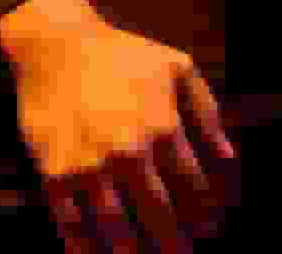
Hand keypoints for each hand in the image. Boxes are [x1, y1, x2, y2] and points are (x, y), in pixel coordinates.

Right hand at [0, 0, 232, 253]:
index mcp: (162, 128)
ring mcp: (88, 168)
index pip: (191, 184)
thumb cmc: (124, 56)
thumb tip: (228, 157)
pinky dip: (83, 247)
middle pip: (157, 212)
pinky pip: (70, 224)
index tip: (210, 230)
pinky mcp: (53, 176)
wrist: (59, 49)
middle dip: (173, 241)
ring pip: (115, 226)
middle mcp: (127, 154)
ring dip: (131, 251)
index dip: (203, 212)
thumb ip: (207, 113)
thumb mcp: (178, 69)